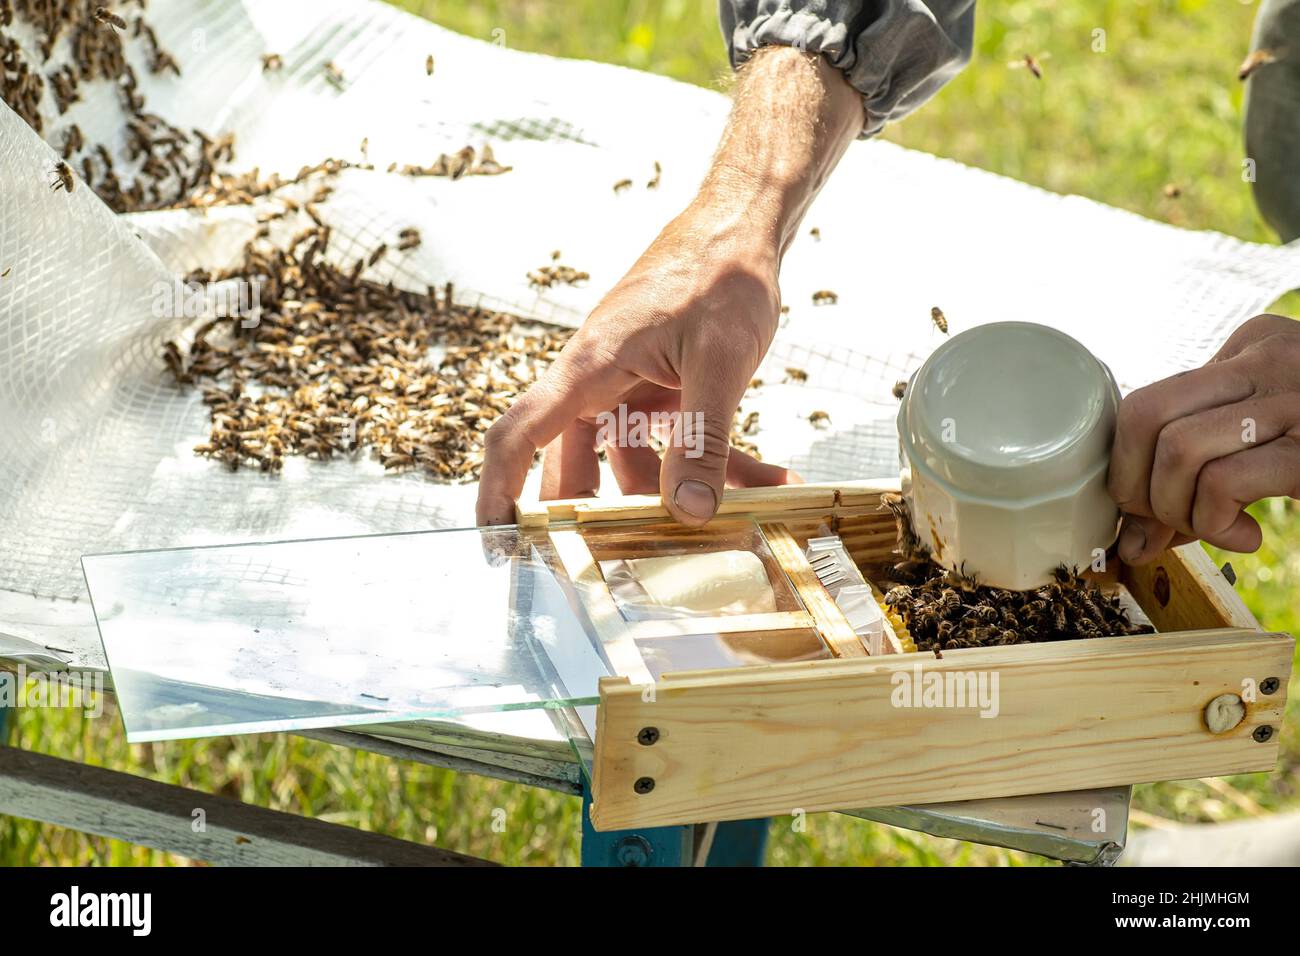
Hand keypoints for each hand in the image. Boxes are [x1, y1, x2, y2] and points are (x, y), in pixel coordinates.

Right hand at [475, 46, 863, 525]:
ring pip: (632, 459)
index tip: (496, 543)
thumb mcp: (719, 363)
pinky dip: (713, 461)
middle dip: (603, 517)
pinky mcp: (660, 386)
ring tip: (738, 517)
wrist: (743, 223)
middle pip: (575, 464)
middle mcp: (597, 380)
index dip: (497, 492)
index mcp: (589, 368)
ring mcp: (628, 385)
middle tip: (630, 567)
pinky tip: (764, 479)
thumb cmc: (721, 272)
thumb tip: (693, 514)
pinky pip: (672, 439)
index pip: (517, 435)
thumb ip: (703, 440)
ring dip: (680, 492)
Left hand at [1108, 313, 1299, 562]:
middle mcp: (1275, 357)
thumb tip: (1131, 538)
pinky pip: (1224, 481)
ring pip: (1178, 448)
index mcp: (1256, 346)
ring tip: (1216, 529)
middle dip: (1134, 485)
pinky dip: (1214, 522)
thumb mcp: (1266, 450)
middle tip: (1165, 524)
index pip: (1149, 398)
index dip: (1127, 464)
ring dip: (1178, 511)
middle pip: (1146, 413)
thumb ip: (1197, 480)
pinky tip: (1249, 535)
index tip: (1145, 509)